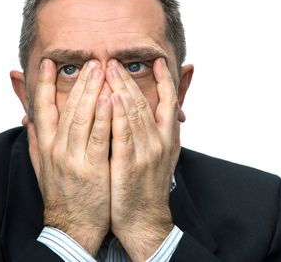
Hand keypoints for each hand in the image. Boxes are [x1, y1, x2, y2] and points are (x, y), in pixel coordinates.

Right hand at [27, 58, 111, 255]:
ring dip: (90, 91)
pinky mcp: (92, 169)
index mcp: (44, 146)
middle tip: (90, 61)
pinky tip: (110, 98)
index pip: (41, 108)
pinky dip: (103, 116)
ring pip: (81, 117)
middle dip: (78, 82)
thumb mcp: (41, 167)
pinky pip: (98, 137)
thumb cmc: (61, 194)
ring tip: (100, 69)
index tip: (49, 63)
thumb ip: (36, 142)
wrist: (72, 225)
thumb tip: (31, 120)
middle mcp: (56, 149)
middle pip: (66, 107)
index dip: (44, 84)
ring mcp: (73, 159)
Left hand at [106, 58, 178, 260]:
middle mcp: (160, 141)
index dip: (165, 79)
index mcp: (168, 137)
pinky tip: (110, 98)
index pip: (170, 101)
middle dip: (130, 79)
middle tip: (115, 60)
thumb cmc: (149, 185)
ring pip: (134, 113)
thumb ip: (160, 131)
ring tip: (110, 69)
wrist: (144, 219)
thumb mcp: (162, 156)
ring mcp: (146, 152)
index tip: (157, 60)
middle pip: (145, 102)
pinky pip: (123, 134)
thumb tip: (162, 111)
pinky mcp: (130, 164)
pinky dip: (118, 115)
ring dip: (122, 89)